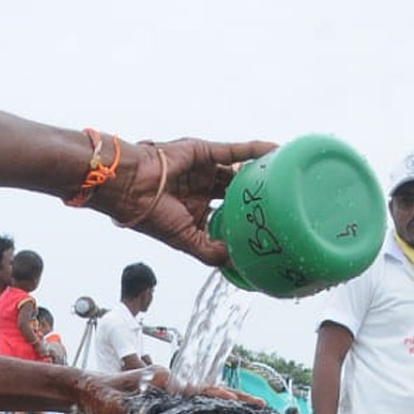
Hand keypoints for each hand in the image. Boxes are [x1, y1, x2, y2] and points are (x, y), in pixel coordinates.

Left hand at [75, 366, 262, 413]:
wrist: (82, 392)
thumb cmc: (97, 395)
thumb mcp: (115, 407)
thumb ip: (133, 413)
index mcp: (163, 381)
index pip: (199, 391)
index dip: (222, 399)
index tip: (244, 404)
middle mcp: (168, 385)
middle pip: (207, 393)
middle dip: (235, 400)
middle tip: (262, 407)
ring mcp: (165, 394)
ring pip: (199, 402)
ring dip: (222, 409)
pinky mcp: (158, 406)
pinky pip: (186, 412)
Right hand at [94, 138, 275, 264]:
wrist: (130, 187)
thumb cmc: (150, 215)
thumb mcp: (184, 241)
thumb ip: (210, 252)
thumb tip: (237, 264)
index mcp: (194, 212)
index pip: (224, 217)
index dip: (240, 223)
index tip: (263, 231)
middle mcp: (199, 191)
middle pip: (234, 194)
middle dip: (253, 199)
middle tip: (279, 204)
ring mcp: (203, 171)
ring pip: (237, 172)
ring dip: (257, 175)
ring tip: (283, 178)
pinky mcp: (204, 153)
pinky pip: (235, 151)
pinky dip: (255, 150)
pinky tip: (275, 150)